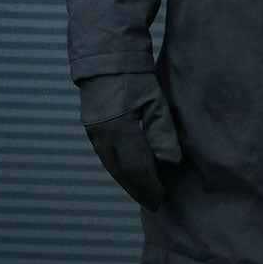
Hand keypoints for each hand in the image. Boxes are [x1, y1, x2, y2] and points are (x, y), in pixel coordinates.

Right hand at [78, 72, 181, 211]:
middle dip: (138, 188)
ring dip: (127, 181)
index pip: (135, 167)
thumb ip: (162, 131)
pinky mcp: (91, 129)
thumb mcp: (154, 100)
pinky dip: (119, 169)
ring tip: (143, 191)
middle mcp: (102, 137)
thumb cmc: (134, 77)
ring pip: (112, 166)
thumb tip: (171, 161)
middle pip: (121, 172)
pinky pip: (106, 157)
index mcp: (119, 130)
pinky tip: (129, 172)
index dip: (148, 185)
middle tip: (152, 203)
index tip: (160, 198)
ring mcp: (94, 134)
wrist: (105, 60)